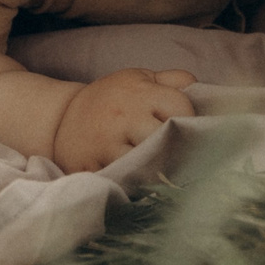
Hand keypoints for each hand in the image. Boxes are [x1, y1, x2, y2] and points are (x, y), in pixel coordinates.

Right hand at [51, 68, 195, 172]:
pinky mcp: (92, 167)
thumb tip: (204, 90)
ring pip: (148, 164)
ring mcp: (106, 143)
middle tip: (183, 157)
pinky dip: (135, 185)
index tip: (190, 131)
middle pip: (167, 137)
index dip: (191, 120)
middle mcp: (124, 116)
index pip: (181, 106)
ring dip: (159, 171)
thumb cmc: (112, 100)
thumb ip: (173, 80)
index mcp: (139, 92)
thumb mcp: (138, 79)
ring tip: (165, 173)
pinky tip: (141, 184)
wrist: (61, 119)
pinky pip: (123, 181)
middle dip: (179, 149)